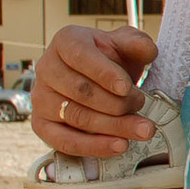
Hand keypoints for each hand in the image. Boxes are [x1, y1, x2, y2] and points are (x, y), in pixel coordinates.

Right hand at [31, 20, 155, 158]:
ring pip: (76, 117)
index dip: (104, 73)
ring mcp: (40, 98)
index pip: (80, 56)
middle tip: (142, 107)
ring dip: (113, 126)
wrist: (95, 81)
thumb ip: (137, 43)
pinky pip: (65, 141)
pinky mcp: (41, 125)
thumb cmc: (109, 61)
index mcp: (66, 42)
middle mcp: (47, 68)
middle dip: (116, 103)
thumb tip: (148, 50)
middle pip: (80, 90)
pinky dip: (94, 147)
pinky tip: (118, 145)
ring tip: (141, 130)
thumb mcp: (125, 45)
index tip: (126, 88)